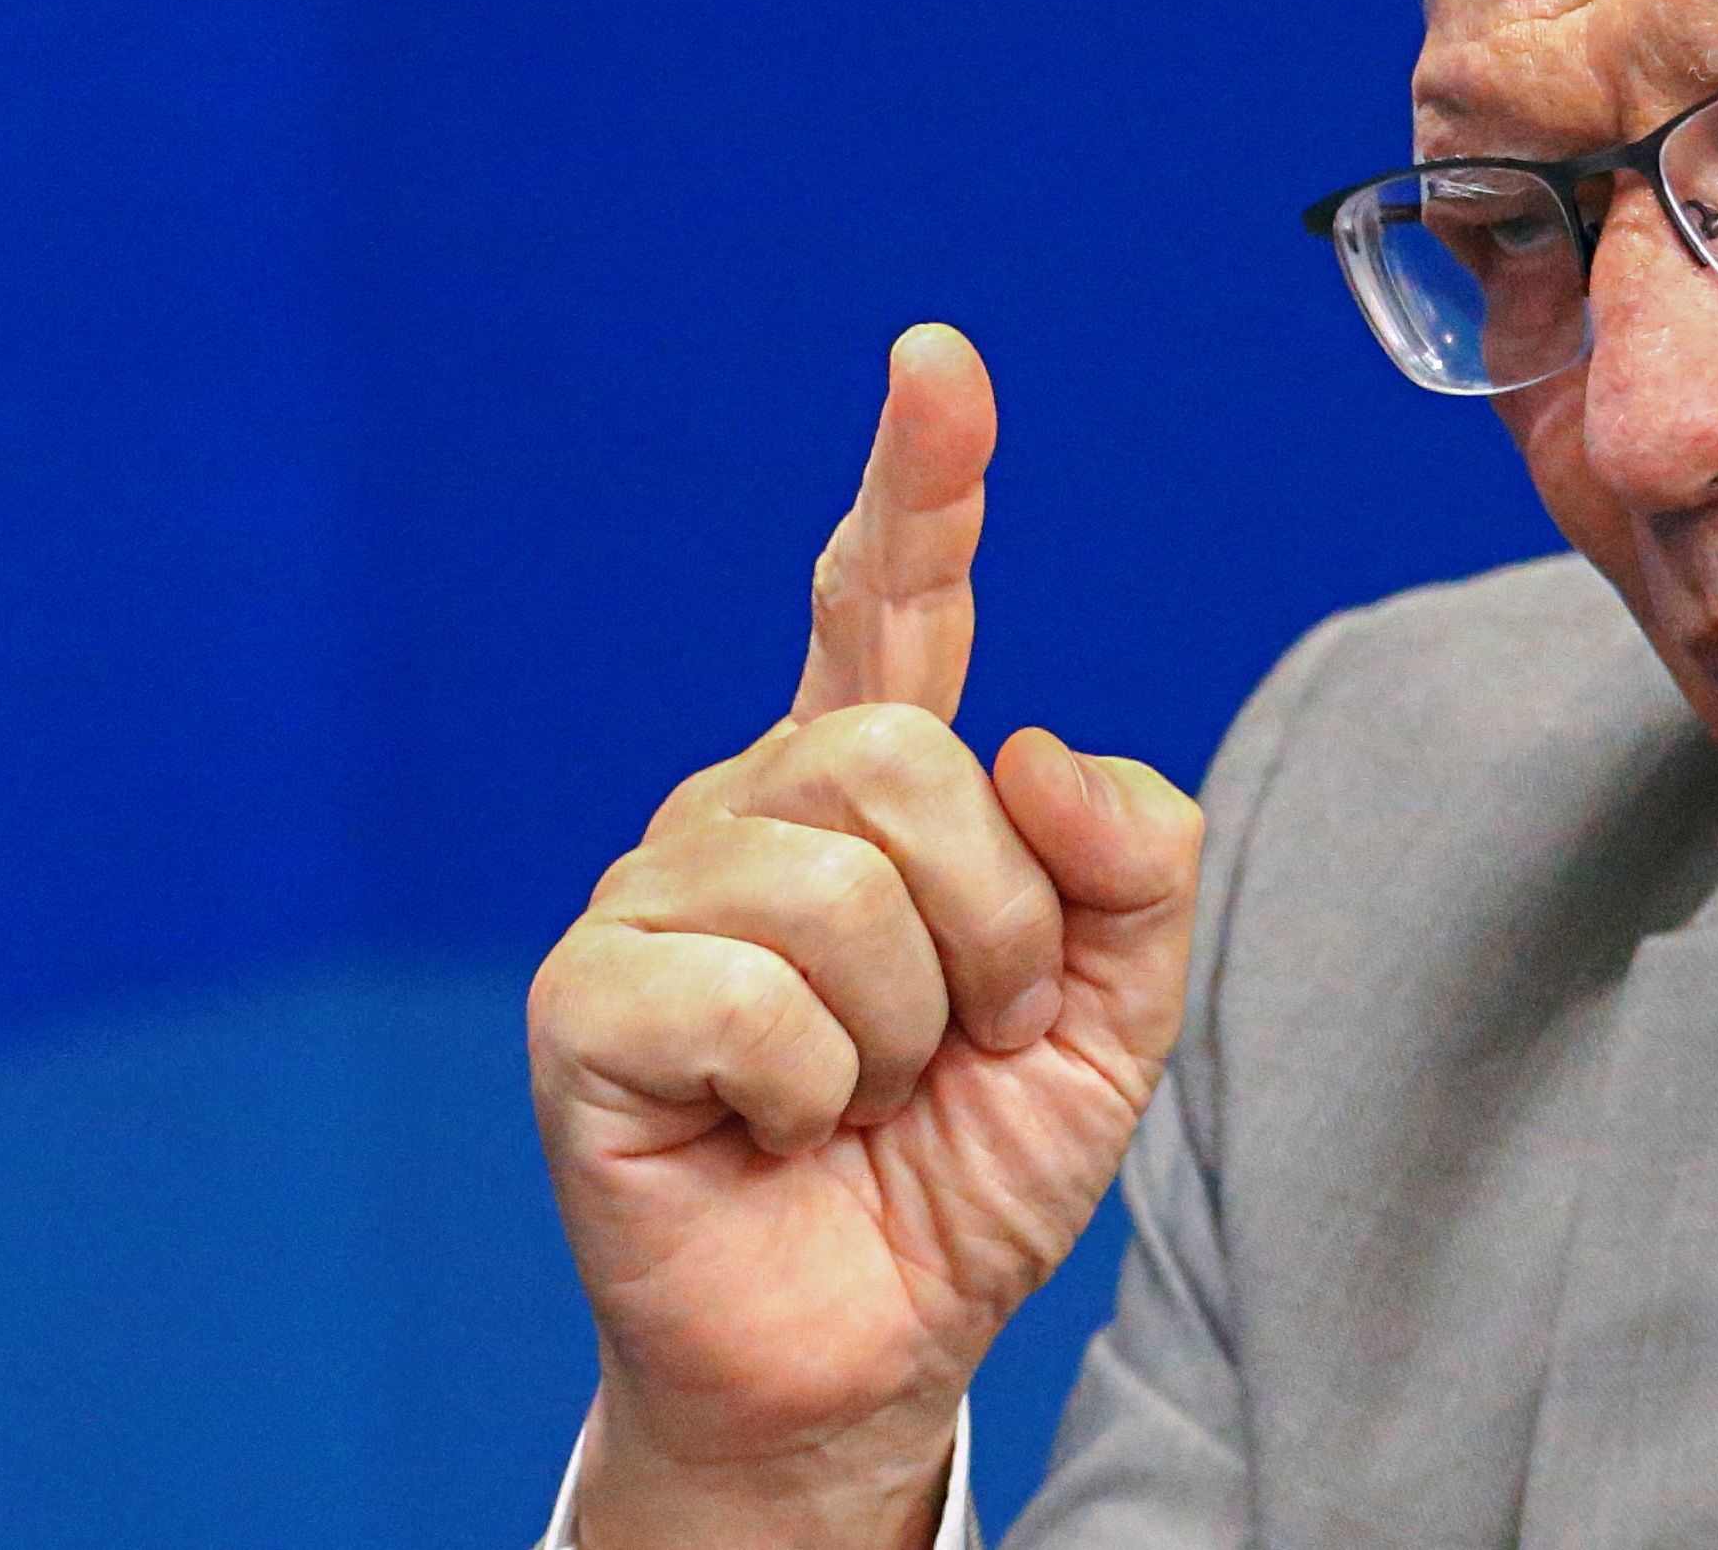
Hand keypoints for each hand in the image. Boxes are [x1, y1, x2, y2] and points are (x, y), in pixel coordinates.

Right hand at [530, 324, 1202, 1549]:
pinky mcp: (588, 1000)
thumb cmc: (964, 1167)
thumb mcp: (1113, 1013)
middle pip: (907, 755)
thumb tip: (1037, 750)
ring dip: (910, 1026)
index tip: (939, 364)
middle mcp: (748, 806)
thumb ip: (1130, 865)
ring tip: (865, 1095)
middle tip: (963, 1040)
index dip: (919, 483)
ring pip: (841, 881)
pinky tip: (777, 1130)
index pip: (888, 606)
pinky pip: (753, 995)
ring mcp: (654, 893)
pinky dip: (813, 1092)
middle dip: (993, 927)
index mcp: (869, 789)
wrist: (865, 1353)